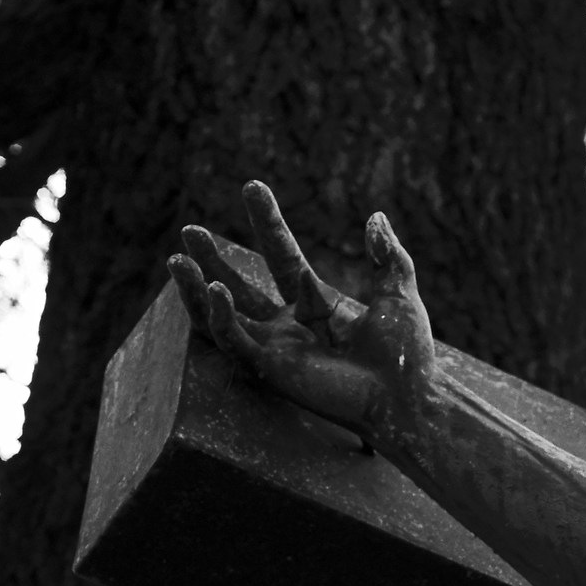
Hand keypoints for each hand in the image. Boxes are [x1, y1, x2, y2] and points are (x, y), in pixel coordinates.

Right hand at [167, 181, 433, 444]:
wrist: (406, 398)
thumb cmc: (408, 357)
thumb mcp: (398, 296)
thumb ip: (388, 257)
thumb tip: (375, 216)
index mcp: (318, 305)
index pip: (282, 256)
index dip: (268, 223)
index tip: (252, 186)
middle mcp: (291, 326)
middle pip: (241, 286)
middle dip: (213, 259)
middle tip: (189, 230)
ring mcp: (277, 348)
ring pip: (222, 316)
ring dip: (197, 290)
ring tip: (177, 259)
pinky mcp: (271, 369)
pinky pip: (233, 339)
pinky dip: (220, 314)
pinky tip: (216, 287)